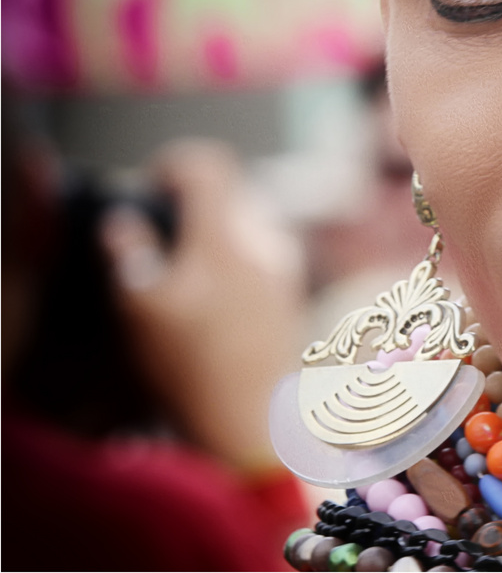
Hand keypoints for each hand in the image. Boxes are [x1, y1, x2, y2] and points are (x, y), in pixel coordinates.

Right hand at [100, 140, 305, 471]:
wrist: (254, 422)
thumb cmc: (192, 366)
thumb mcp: (142, 310)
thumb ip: (130, 254)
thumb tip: (123, 221)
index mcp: (226, 234)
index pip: (208, 165)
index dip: (172, 165)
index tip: (149, 188)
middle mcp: (265, 241)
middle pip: (229, 192)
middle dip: (192, 202)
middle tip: (158, 231)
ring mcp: (284, 266)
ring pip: (246, 223)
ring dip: (213, 231)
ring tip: (181, 268)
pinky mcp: (291, 293)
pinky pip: (260, 253)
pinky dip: (233, 258)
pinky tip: (210, 296)